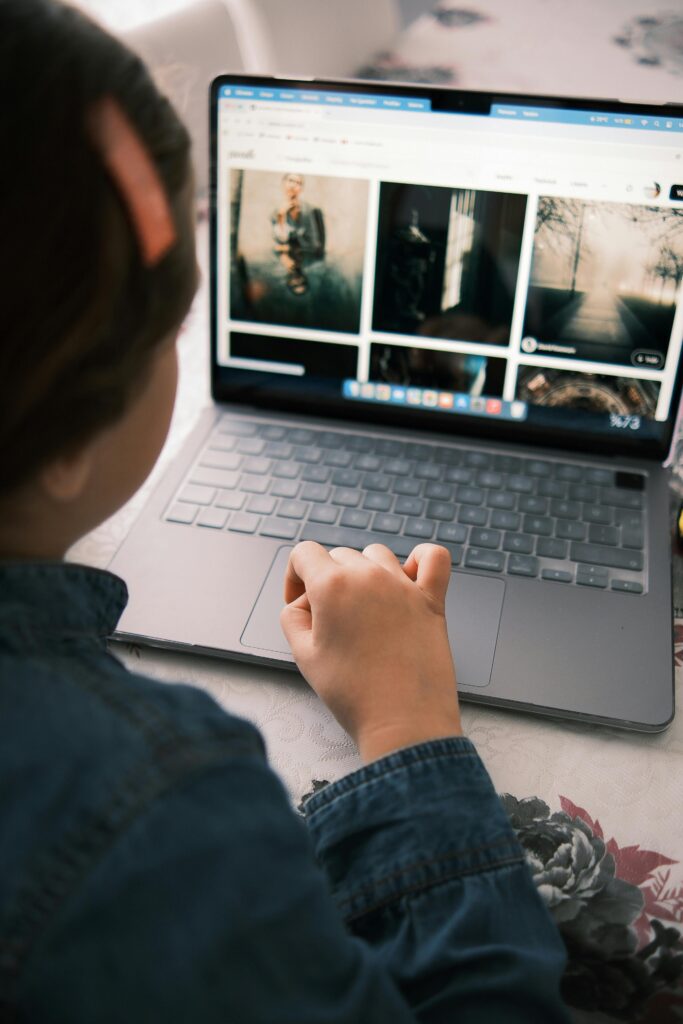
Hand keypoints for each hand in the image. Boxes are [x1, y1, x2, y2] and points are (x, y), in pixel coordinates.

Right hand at [281, 542, 461, 762]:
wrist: (402, 722)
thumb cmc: (354, 694)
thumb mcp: (303, 655)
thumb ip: (293, 617)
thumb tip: (305, 602)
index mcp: (333, 586)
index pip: (304, 553)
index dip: (294, 576)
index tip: (299, 601)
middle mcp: (369, 577)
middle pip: (340, 556)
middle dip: (327, 581)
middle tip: (330, 621)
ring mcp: (404, 586)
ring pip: (377, 555)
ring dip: (365, 573)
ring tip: (364, 608)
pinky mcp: (433, 600)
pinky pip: (433, 557)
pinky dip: (422, 558)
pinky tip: (411, 573)